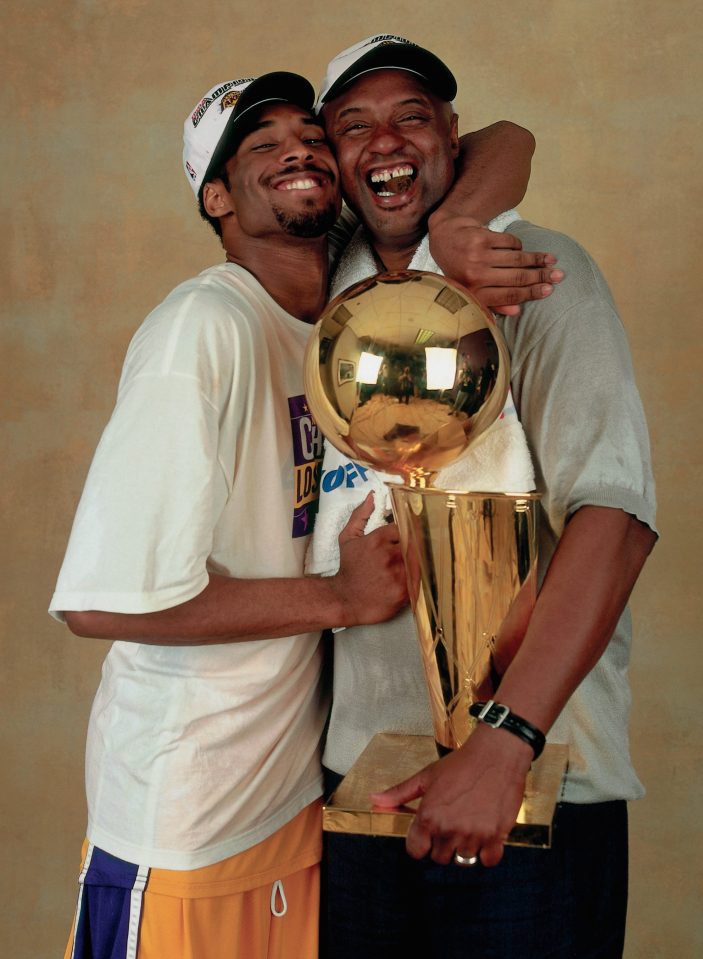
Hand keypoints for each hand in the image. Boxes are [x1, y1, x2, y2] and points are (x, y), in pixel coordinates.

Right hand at [330, 494, 408, 625]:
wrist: (345, 599)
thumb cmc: (348, 567)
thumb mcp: (348, 538)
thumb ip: (360, 515)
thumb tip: (372, 496)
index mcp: (378, 540)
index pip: (405, 527)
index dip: (409, 528)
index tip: (411, 530)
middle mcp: (389, 556)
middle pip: (416, 542)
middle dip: (417, 542)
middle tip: (418, 543)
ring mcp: (398, 575)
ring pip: (420, 559)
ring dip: (419, 558)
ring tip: (416, 559)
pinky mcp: (404, 592)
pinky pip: (420, 578)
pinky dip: (419, 574)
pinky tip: (414, 574)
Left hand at [371, 724, 531, 866]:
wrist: (496, 754)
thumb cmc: (461, 763)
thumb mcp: (427, 775)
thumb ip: (400, 793)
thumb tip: (375, 800)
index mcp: (429, 816)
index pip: (416, 851)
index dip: (420, 843)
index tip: (428, 834)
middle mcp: (449, 829)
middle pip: (439, 858)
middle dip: (442, 845)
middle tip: (450, 826)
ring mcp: (473, 834)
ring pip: (463, 861)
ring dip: (464, 849)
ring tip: (468, 828)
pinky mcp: (495, 836)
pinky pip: (488, 860)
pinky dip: (486, 853)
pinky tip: (484, 834)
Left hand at [427, 213, 563, 315]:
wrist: (443, 236)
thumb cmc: (460, 267)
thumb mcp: (470, 289)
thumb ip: (491, 302)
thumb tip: (516, 312)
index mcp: (473, 293)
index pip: (509, 295)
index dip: (531, 293)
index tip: (549, 290)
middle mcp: (475, 276)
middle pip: (516, 278)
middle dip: (541, 277)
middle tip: (559, 276)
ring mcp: (477, 256)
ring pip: (516, 259)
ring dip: (537, 259)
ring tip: (551, 260)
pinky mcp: (481, 238)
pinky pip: (509, 242)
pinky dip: (518, 245)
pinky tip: (521, 249)